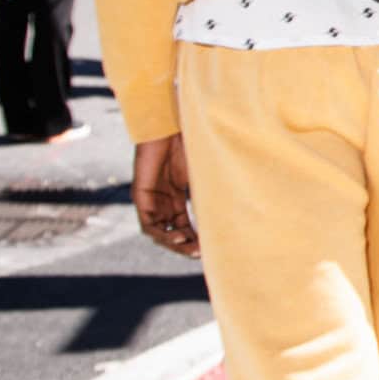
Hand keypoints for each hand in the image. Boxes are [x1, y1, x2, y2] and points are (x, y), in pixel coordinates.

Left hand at [132, 134, 199, 258]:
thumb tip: (238, 211)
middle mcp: (162, 201)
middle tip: (201, 254)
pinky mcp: (140, 196)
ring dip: (174, 244)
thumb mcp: (203, 176)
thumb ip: (210, 195)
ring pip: (159, 232)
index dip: (195, 238)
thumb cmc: (190, 144)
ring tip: (191, 248)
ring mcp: (151, 200)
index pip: (184, 225)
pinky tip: (178, 235)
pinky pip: (148, 224)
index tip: (211, 248)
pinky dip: (162, 233)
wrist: (171, 125)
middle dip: (186, 245)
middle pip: (172, 232)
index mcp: (176, 197)